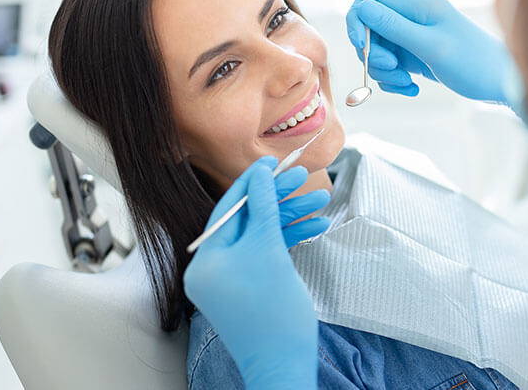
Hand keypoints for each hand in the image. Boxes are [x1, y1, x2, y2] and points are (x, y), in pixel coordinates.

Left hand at [183, 157, 327, 389]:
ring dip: (290, 218)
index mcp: (206, 259)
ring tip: (320, 201)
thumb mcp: (269, 250)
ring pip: (261, 236)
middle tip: (303, 178)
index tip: (273, 161)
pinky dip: (288, 241)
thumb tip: (260, 172)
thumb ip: (264, 207)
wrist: (284, 365)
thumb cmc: (273, 313)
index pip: (229, 208)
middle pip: (247, 220)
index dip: (254, 181)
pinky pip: (266, 255)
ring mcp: (231, 280)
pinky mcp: (250, 288)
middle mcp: (212, 268)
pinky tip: (314, 227)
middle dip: (279, 199)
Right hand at [345, 0, 507, 101]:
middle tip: (392, 68)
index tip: (362, 45)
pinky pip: (391, 67)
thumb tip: (362, 8)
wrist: (502, 85)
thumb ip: (395, 27)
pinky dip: (394, 81)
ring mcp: (415, 38)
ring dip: (383, 71)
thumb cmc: (476, 63)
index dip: (359, 20)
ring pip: (379, 50)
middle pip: (371, 28)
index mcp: (420, 6)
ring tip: (405, 82)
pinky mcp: (418, 57)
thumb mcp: (432, 46)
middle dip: (373, 52)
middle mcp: (415, 18)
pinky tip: (412, 88)